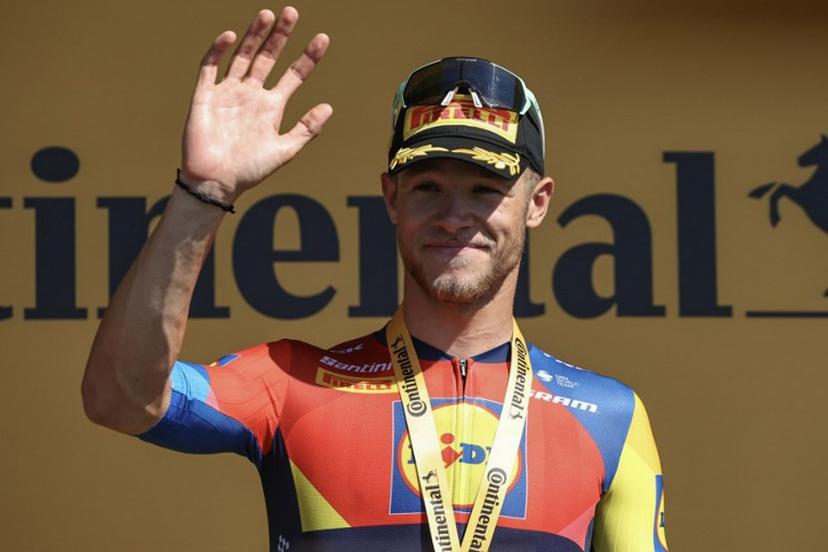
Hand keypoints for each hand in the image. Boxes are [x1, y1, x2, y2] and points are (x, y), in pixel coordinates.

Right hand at [180, 7, 331, 202]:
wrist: (216, 182)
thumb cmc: (250, 171)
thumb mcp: (285, 150)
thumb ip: (306, 129)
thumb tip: (329, 107)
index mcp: (271, 107)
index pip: (293, 75)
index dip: (307, 57)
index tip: (322, 38)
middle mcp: (251, 95)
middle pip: (268, 57)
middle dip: (280, 36)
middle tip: (292, 12)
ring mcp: (228, 92)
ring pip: (242, 56)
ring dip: (254, 35)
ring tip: (267, 14)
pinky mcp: (205, 96)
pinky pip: (210, 68)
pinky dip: (218, 51)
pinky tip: (230, 36)